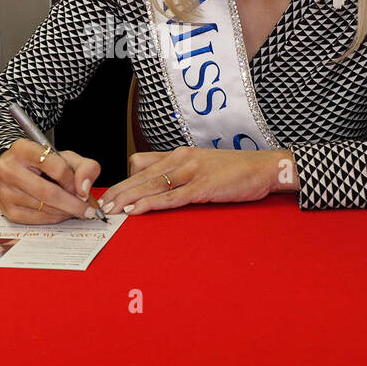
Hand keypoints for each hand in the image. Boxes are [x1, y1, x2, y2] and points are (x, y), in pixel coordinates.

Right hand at [0, 138, 101, 223]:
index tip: (81, 190)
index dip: (73, 182)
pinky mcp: (7, 209)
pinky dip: (53, 218)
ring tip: (73, 208)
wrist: (18, 169)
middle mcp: (9, 169)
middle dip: (73, 204)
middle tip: (87, 209)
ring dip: (64, 212)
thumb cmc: (43, 163)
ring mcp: (5, 191)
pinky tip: (59, 212)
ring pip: (43, 208)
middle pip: (48, 192)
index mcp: (23, 149)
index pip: (56, 167)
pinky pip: (35, 219)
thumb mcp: (66, 157)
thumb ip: (84, 167)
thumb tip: (84, 189)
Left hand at [98, 145, 288, 215]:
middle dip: (118, 191)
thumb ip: (182, 173)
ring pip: (151, 185)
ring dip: (128, 198)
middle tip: (101, 205)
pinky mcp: (202, 187)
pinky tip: (136, 212)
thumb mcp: (203, 165)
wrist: (265, 167)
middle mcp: (181, 159)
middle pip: (140, 175)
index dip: (124, 179)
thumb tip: (162, 186)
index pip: (141, 164)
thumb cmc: (236, 170)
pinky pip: (171, 197)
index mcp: (180, 154)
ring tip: (111, 210)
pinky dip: (150, 205)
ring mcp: (192, 172)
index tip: (111, 193)